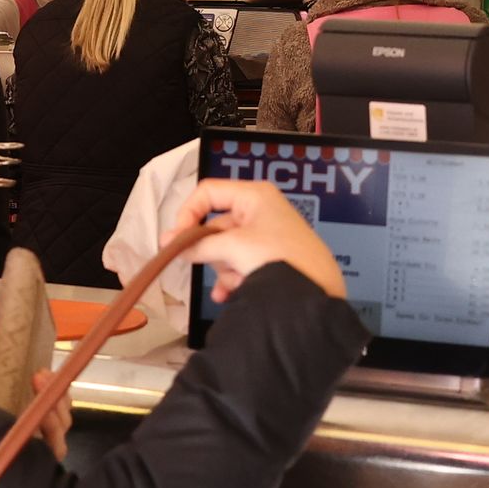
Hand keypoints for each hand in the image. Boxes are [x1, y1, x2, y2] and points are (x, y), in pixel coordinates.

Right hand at [172, 180, 347, 300]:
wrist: (316, 291)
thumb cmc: (277, 257)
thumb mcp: (233, 247)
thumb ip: (199, 244)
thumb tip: (172, 244)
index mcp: (254, 195)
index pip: (207, 192)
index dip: (188, 213)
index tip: (176, 240)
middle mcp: (259, 210)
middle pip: (216, 225)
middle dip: (214, 252)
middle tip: (215, 265)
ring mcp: (265, 234)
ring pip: (226, 249)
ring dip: (226, 268)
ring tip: (240, 281)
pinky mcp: (269, 257)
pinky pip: (238, 263)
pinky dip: (232, 278)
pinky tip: (229, 295)